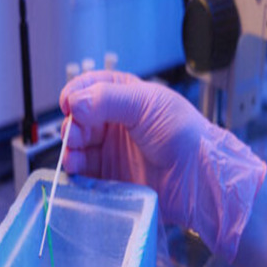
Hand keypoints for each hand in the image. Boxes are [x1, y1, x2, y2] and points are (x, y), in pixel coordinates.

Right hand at [59, 71, 266, 262]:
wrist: (198, 176)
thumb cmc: (185, 135)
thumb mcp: (146, 104)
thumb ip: (107, 99)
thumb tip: (75, 103)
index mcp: (128, 98)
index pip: (90, 89)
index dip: (76, 94)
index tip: (69, 103)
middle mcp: (119, 124)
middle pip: (80, 119)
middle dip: (72, 124)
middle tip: (74, 131)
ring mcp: (115, 152)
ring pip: (79, 147)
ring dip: (70, 148)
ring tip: (73, 152)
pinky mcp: (114, 177)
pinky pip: (86, 174)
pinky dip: (77, 171)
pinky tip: (77, 168)